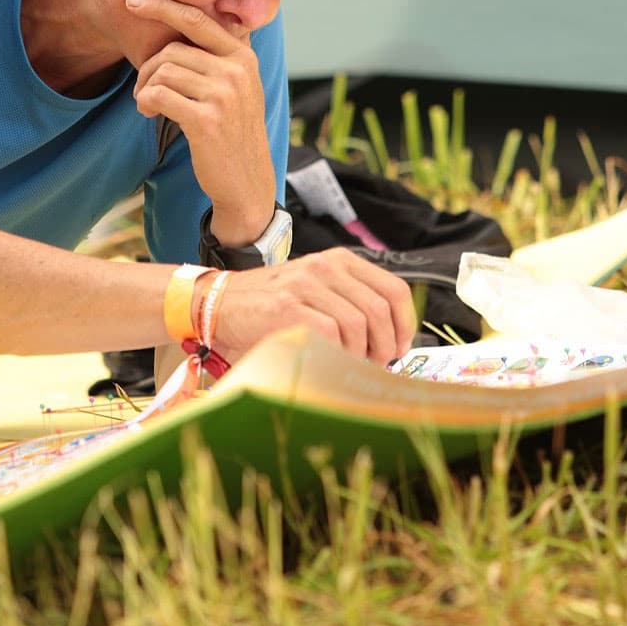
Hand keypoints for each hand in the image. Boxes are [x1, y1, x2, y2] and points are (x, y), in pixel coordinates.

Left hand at [126, 0, 274, 241]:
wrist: (248, 182)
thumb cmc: (233, 133)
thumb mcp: (239, 89)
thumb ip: (219, 58)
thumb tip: (184, 26)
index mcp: (243, 57)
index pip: (196, 18)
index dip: (161, 6)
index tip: (132, 1)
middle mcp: (237, 70)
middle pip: (172, 49)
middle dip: (147, 69)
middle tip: (143, 91)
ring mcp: (224, 94)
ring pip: (163, 72)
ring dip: (144, 89)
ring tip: (147, 106)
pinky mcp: (206, 119)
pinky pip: (159, 95)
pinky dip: (145, 103)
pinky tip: (149, 114)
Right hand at [210, 248, 415, 363]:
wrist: (221, 302)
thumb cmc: (272, 304)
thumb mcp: (317, 288)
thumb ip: (351, 301)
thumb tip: (392, 339)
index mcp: (339, 261)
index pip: (393, 289)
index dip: (405, 324)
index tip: (400, 346)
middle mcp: (325, 267)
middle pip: (379, 310)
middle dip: (385, 345)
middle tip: (377, 363)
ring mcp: (305, 285)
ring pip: (357, 324)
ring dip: (361, 354)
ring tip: (352, 365)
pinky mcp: (287, 307)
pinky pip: (330, 334)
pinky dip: (337, 353)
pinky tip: (330, 361)